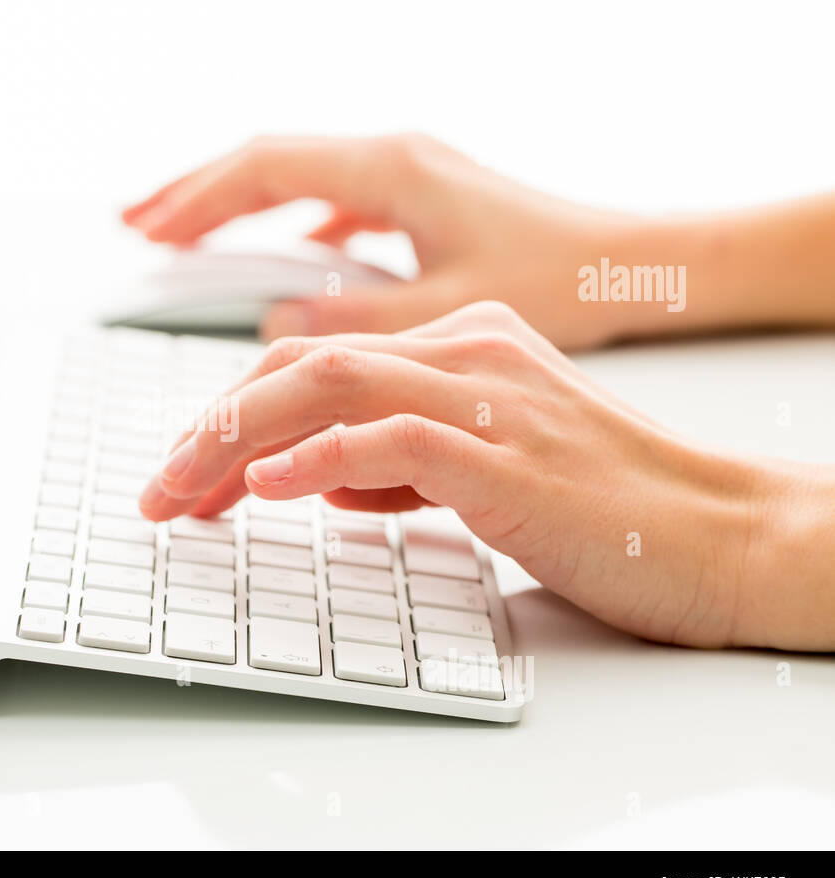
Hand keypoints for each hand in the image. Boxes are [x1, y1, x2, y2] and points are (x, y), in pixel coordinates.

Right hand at [123, 134, 655, 349]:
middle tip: (137, 225)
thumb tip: (277, 325)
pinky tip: (281, 259)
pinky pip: (332, 206)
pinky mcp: (423, 205)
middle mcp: (395, 161)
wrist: (638, 265)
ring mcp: (408, 178)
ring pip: (297, 183)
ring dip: (238, 209)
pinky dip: (288, 229)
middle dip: (197, 195)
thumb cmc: (562, 280)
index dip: (198, 203)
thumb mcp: (447, 313)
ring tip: (183, 238)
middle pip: (267, 163)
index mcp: (393, 171)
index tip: (148, 234)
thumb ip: (352, 321)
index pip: (267, 172)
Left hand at [138, 301, 834, 650]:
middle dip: (210, 427)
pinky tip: (267, 487)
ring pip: (328, 383)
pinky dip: (318, 459)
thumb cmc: (602, 506)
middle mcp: (467, 351)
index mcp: (460, 345)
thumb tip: (314, 479)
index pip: (313, 362)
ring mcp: (489, 397)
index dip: (233, 414)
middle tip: (160, 491)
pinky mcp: (508, 455)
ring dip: (235, 438)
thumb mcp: (480, 471)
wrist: (718, 532)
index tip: (186, 473)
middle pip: (300, 363)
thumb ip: (399, 463)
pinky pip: (391, 438)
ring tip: (182, 491)